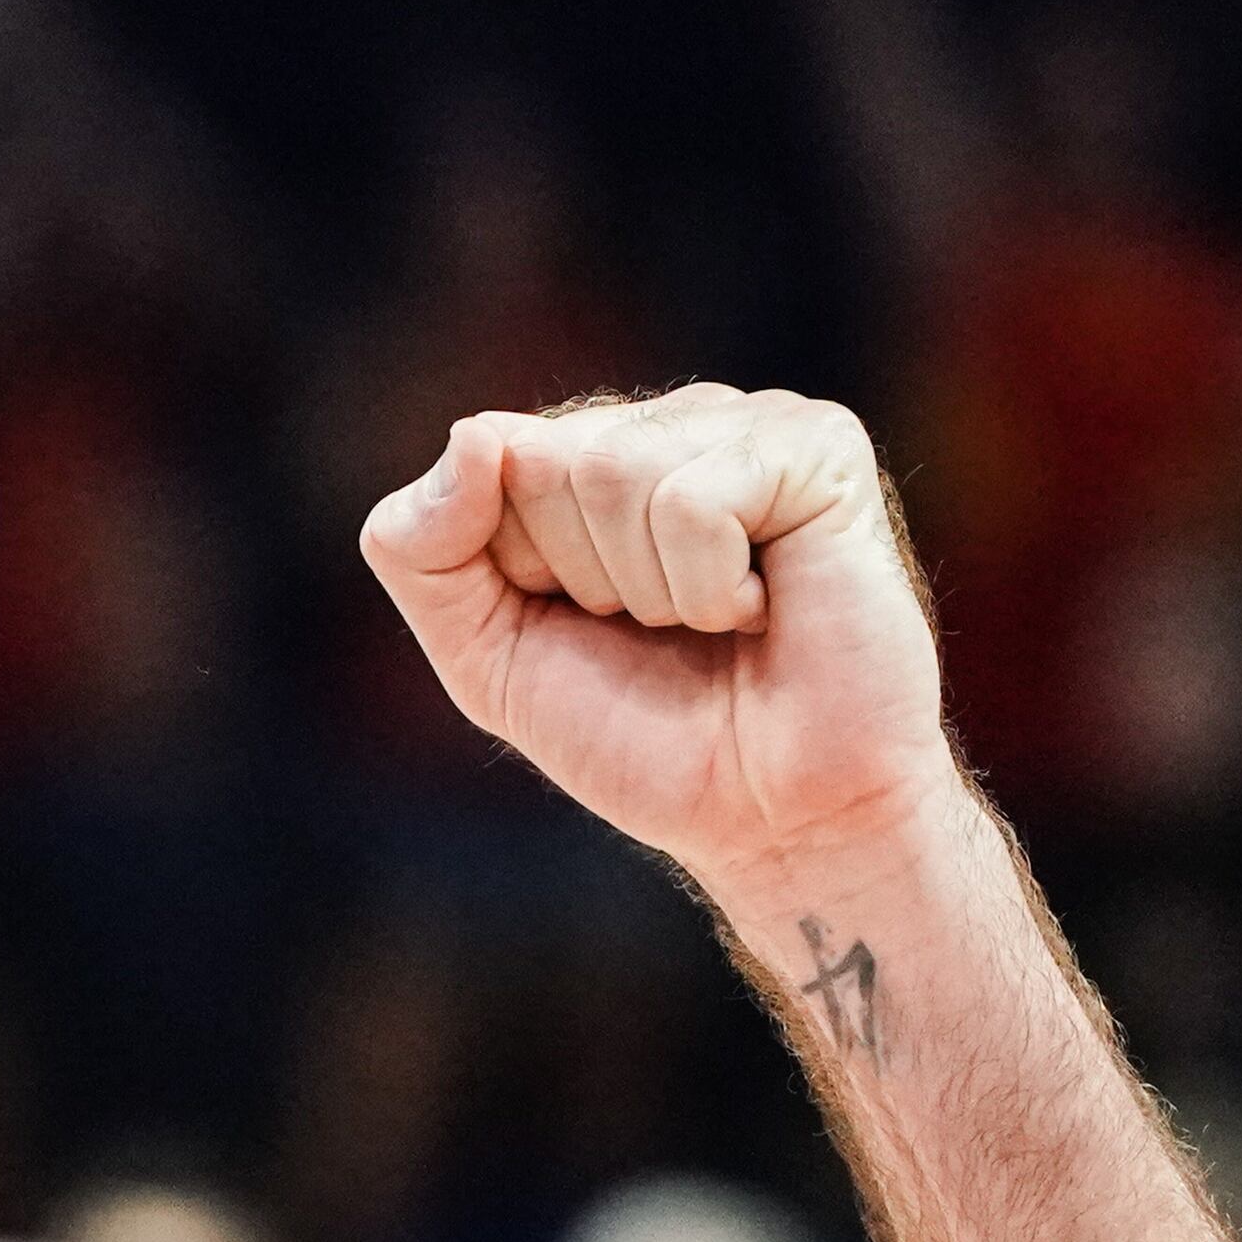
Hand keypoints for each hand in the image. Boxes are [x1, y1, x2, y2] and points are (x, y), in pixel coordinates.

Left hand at [360, 385, 963, 911]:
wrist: (775, 820)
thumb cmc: (642, 739)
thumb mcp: (486, 654)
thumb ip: (423, 549)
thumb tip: (471, 433)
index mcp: (586, 453)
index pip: (483, 459)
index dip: (518, 572)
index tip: (587, 624)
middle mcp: (666, 422)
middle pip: (540, 463)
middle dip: (582, 578)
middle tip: (662, 632)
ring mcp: (747, 423)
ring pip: (614, 472)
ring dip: (652, 591)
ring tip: (715, 624)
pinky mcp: (819, 447)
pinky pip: (695, 501)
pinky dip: (713, 590)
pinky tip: (765, 610)